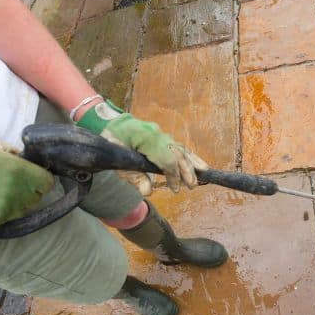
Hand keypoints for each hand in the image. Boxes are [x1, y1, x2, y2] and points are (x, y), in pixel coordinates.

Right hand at [0, 138, 52, 228]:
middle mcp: (14, 194)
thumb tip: (28, 162)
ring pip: (21, 209)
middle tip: (12, 181)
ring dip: (15, 201)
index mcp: (18, 172)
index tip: (34, 176)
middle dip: (29, 190)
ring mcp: (2, 211)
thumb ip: (15, 156)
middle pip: (36, 197)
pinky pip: (4, 217)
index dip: (41, 179)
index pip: (46, 183)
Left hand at [76, 100, 207, 191]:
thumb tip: (148, 191)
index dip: (173, 175)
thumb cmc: (113, 143)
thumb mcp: (117, 161)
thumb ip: (133, 176)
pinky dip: (189, 156)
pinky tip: (199, 165)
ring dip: (191, 163)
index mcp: (146, 137)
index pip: (166, 158)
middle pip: (177, 153)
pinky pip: (178, 146)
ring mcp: (161, 134)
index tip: (175, 189)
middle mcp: (157, 133)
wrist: (111, 123)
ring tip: (204, 175)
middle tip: (192, 186)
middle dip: (186, 170)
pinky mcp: (163, 137)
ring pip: (180, 149)